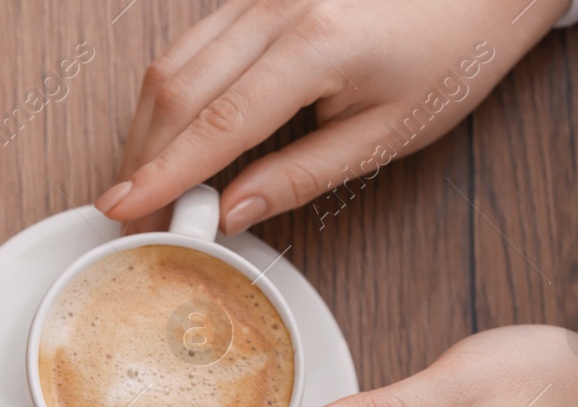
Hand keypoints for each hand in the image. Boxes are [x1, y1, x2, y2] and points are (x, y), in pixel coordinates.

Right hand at [96, 0, 562, 233]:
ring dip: (149, 127)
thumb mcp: (385, 135)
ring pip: (174, 61)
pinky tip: (169, 133)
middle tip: (130, 214)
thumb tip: (233, 213)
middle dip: (143, 158)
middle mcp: (278, 10)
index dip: (163, 176)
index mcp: (314, 47)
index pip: (214, 127)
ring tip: (143, 182)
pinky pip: (195, 42)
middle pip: (176, 89)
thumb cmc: (452, 51)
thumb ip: (301, 176)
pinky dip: (171, 93)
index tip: (126, 211)